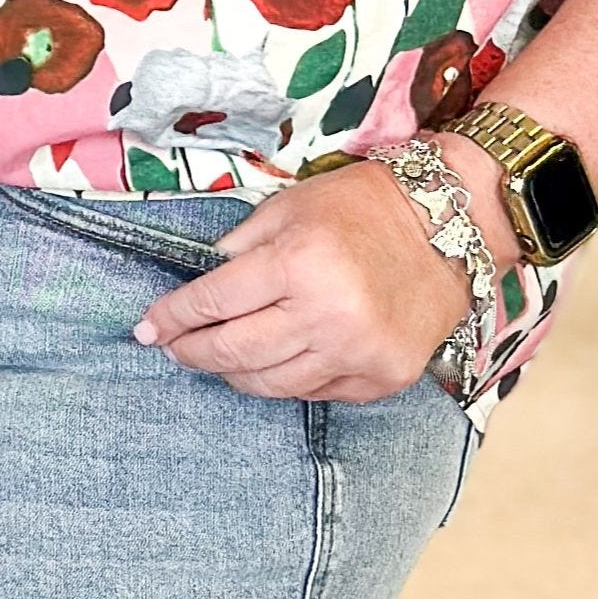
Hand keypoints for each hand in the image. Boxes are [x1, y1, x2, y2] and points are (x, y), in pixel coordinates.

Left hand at [133, 163, 471, 403]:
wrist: (449, 229)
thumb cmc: (362, 208)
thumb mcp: (291, 206)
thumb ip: (241, 244)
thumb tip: (201, 279)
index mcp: (298, 264)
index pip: (214, 300)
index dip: (173, 316)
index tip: (147, 327)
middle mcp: (326, 316)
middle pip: (235, 351)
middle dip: (192, 351)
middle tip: (170, 348)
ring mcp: (356, 354)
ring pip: (270, 383)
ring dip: (232, 373)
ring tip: (213, 359)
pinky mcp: (379, 379)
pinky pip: (313, 392)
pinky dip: (284, 380)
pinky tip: (270, 364)